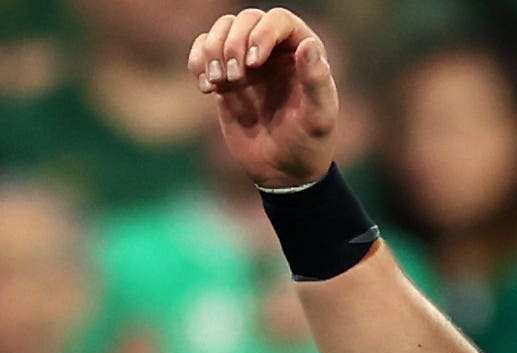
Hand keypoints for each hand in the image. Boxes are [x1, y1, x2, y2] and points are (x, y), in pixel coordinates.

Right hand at [190, 8, 338, 189]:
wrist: (283, 171)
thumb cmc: (308, 143)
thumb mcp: (319, 116)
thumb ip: (316, 80)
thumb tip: (308, 46)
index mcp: (300, 50)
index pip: (278, 19)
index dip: (261, 33)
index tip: (253, 63)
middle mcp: (273, 49)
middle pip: (245, 19)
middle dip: (233, 43)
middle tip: (234, 79)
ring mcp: (247, 62)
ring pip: (221, 30)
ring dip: (212, 51)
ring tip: (217, 84)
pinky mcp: (225, 78)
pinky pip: (203, 52)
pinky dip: (197, 62)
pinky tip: (206, 89)